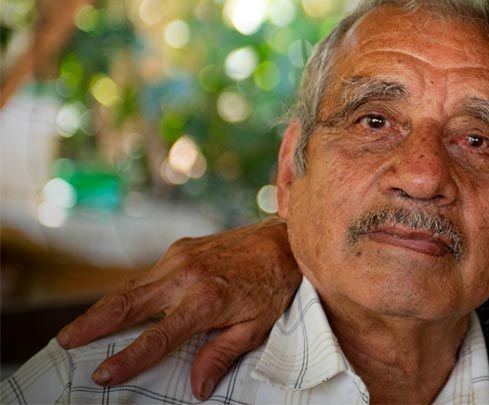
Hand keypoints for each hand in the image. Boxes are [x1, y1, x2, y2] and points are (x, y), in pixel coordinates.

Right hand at [57, 217, 300, 399]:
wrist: (283, 240)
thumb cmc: (273, 286)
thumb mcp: (257, 327)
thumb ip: (222, 354)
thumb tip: (197, 388)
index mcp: (207, 299)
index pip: (158, 336)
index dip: (129, 359)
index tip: (103, 375)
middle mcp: (187, 275)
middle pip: (128, 304)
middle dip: (92, 324)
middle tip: (63, 343)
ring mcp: (181, 258)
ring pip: (131, 287)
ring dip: (102, 309)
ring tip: (76, 330)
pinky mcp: (180, 248)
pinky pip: (146, 276)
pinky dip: (126, 293)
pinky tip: (112, 309)